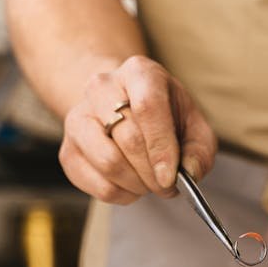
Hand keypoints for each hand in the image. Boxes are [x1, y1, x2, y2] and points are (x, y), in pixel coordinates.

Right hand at [58, 55, 216, 203]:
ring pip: (107, 162)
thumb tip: (189, 172)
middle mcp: (102, 88)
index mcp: (139, 73)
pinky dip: (120, 193)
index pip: (147, 107)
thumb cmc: (164, 117)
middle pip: (128, 138)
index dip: (161, 147)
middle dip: (153, 173)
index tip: (170, 177)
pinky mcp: (67, 150)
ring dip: (136, 184)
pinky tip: (131, 185)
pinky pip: (95, 183)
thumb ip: (199, 149)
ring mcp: (78, 118)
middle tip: (168, 185)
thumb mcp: (193, 125)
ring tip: (150, 184)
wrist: (123, 108)